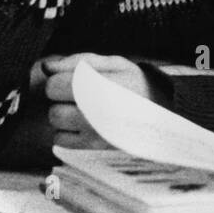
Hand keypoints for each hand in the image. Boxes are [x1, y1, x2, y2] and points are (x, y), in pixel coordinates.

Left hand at [34, 53, 156, 148]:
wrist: (167, 111)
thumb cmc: (136, 83)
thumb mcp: (113, 63)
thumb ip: (78, 62)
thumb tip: (46, 67)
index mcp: (99, 87)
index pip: (53, 86)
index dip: (61, 81)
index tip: (74, 82)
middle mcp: (96, 114)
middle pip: (53, 110)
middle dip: (62, 102)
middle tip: (80, 98)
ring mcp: (96, 136)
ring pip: (57, 128)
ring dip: (64, 119)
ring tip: (84, 112)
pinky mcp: (97, 150)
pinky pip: (63, 143)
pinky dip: (68, 135)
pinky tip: (85, 127)